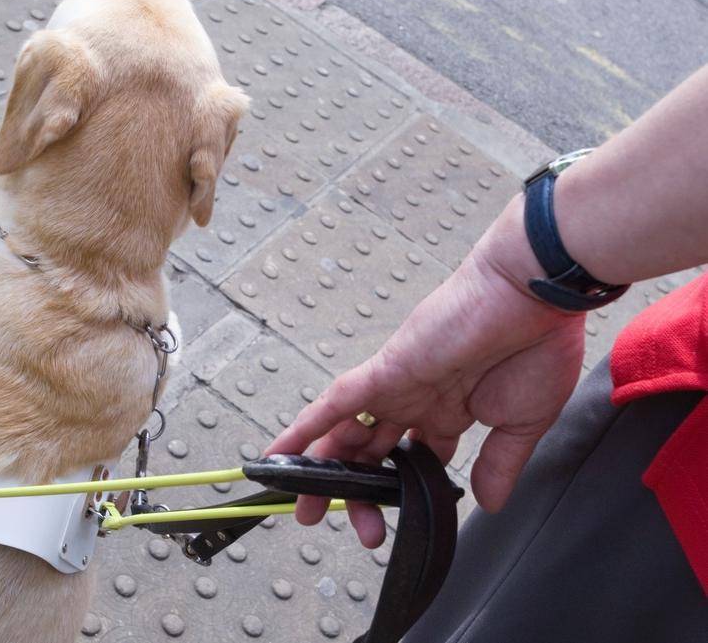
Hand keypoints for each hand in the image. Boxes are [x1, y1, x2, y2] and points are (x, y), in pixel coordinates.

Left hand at [266, 195, 586, 547]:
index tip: (400, 521)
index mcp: (452, 410)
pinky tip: (283, 453)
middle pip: (374, 453)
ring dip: (324, 469)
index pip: (414, 459)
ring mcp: (397, 385)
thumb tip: (489, 503)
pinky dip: (306, 426)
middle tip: (358, 529)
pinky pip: (335, 401)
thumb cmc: (538, 344)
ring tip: (303, 506)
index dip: (404, 491)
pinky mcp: (385, 370)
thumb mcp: (524, 422)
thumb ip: (500, 463)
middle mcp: (417, 399)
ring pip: (347, 432)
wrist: (533, 294)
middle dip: (360, 491)